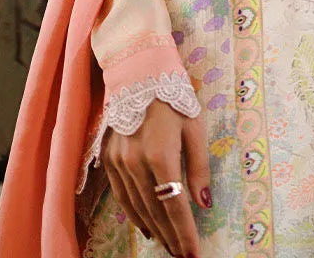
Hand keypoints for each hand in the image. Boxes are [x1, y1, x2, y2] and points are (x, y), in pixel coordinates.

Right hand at [102, 98, 210, 256]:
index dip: (184, 232)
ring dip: (153, 229)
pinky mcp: (109, 158)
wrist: (139, 73)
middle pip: (155, 210)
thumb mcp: (195, 128)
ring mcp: (119, 161)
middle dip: (170, 236)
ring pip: (136, 206)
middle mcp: (136, 162)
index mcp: (161, 154)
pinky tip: (145, 226)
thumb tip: (204, 203)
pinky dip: (134, 214)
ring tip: (167, 245)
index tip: (193, 254)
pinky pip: (121, 195)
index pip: (174, 204)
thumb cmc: (173, 97)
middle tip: (181, 255)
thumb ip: (199, 167)